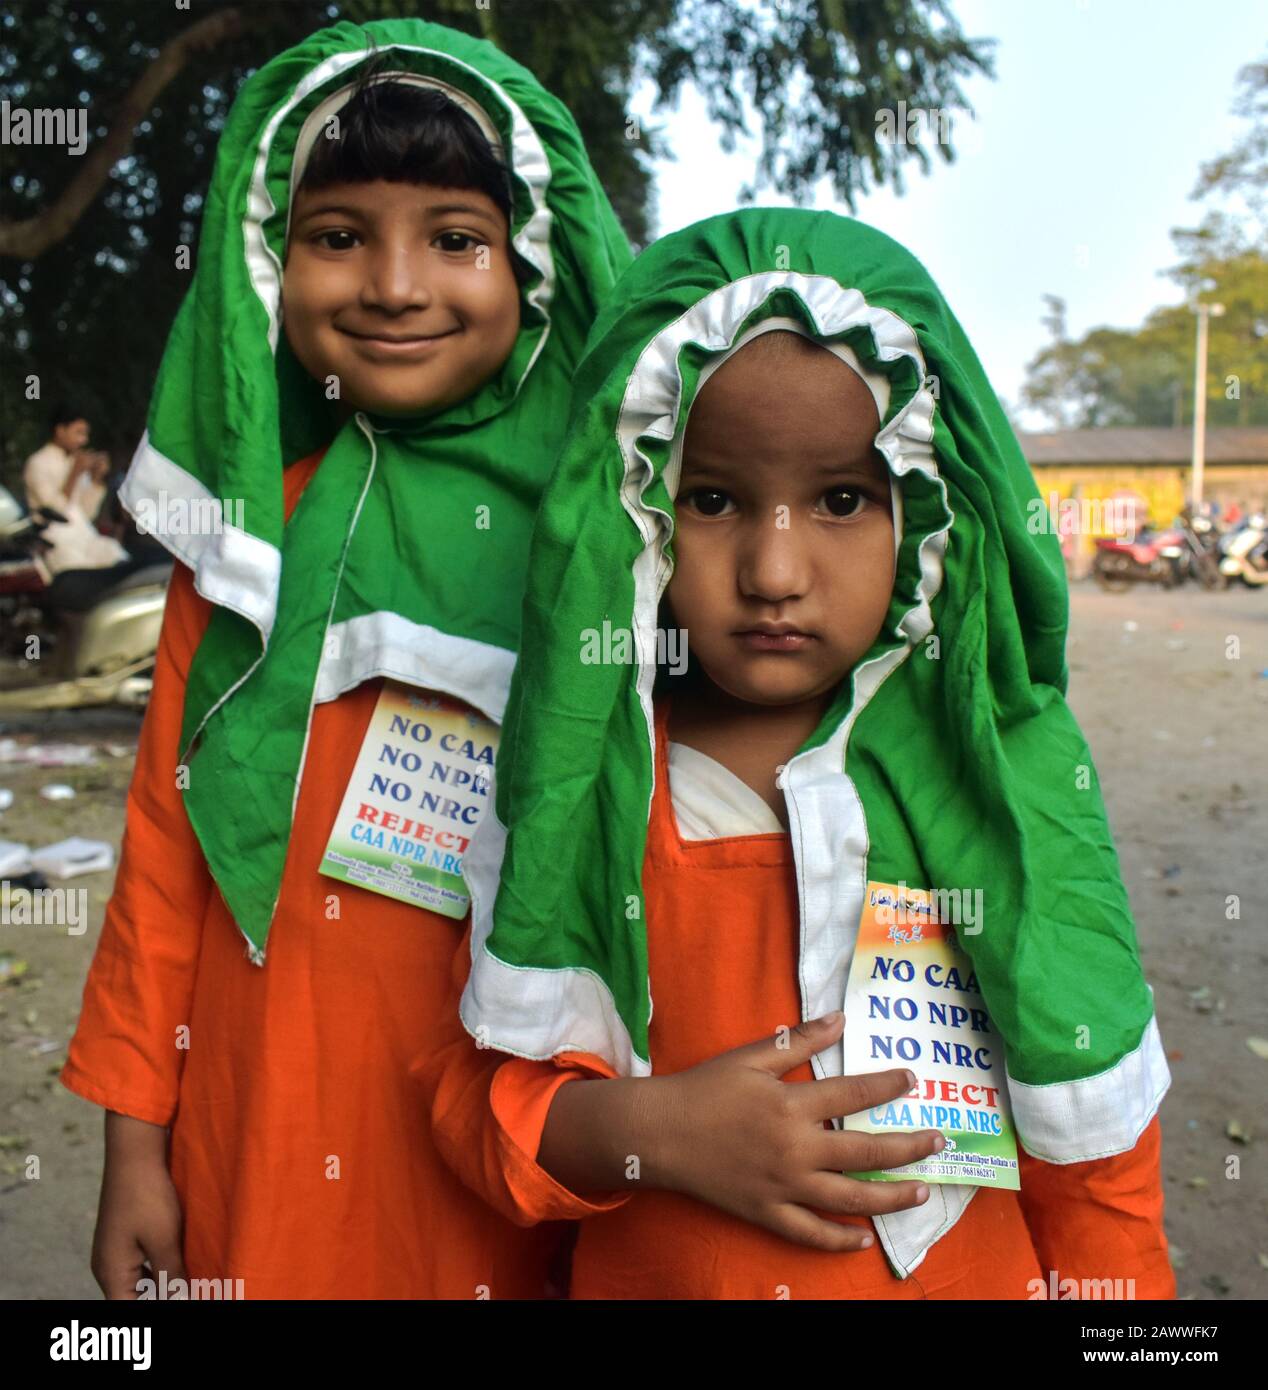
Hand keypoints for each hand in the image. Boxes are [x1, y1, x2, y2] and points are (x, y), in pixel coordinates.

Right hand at [90, 1112, 185, 1299]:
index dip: (157, 1308)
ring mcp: (115, 1250)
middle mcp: (107, 1266)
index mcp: (111, 1273)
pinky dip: (159, 1267)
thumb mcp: (164, 1240)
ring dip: (162, 1283)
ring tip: (191, 1279)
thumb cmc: (148, 1196)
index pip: (128, 1310)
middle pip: (133, 1298)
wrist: (135, 1152)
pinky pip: (141, 1263)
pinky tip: (180, 1260)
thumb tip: (180, 1301)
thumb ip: (170, 1277)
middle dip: (161, 1296)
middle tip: (191, 1288)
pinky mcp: (125, 1235)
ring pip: (139, 1281)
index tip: (185, 1296)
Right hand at [539, 1012, 943, 1251]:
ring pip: (849, 1200)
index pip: (853, 1093)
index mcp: (791, 1105)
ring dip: (889, 1197)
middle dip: (908, 1147)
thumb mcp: (751, 1056)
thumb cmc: (704, 1089)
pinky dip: (840, 1241)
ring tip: (920, 1192)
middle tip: (938, 1142)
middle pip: (864, 1151)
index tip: (913, 1081)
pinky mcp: (766, 1213)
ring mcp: (782, 1187)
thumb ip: (799, 1041)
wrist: (659, 1133)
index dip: (887, 1086)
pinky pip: (810, 1234)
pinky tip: (865, 1238)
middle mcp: (794, 1149)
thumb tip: (839, 1020)